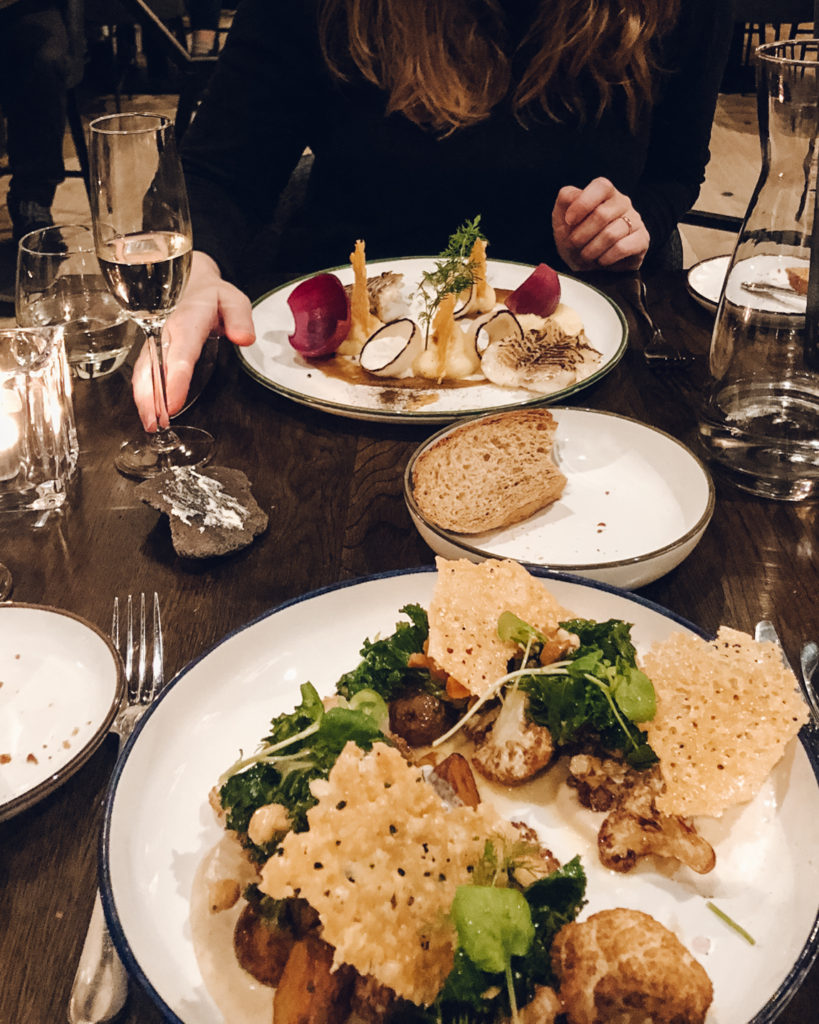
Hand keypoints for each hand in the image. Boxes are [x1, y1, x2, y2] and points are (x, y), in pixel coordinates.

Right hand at [133, 251, 254, 429]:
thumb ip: (240, 317)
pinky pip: (144, 370)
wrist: (189, 281)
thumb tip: (244, 339)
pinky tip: (147, 411)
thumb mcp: (232, 298)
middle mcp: (165, 330)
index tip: (172, 403)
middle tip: (155, 422)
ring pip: (144, 370)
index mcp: (188, 319)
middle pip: (154, 365)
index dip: (176, 378)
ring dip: (144, 398)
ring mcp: (155, 340)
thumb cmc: (212, 295)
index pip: (181, 351)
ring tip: (150, 423)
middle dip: (151, 395)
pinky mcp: (151, 348)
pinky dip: (143, 392)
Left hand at [552, 178, 648, 271]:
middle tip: (574, 244)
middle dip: (581, 234)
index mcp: (605, 193)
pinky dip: (606, 257)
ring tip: (586, 255)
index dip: (582, 204)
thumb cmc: (576, 238)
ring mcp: (635, 220)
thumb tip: (573, 197)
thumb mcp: (562, 219)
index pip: (601, 187)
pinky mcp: (642, 240)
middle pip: (602, 215)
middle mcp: (623, 202)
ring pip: (611, 234)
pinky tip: (601, 260)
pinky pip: (622, 248)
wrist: (589, 265)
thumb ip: (565, 200)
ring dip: (591, 249)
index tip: (569, 221)